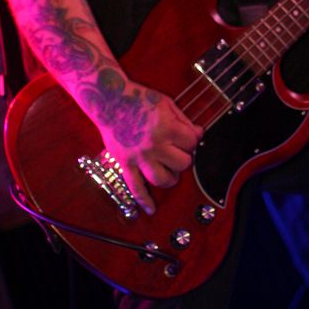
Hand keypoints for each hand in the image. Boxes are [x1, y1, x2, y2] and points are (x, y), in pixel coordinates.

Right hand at [97, 78, 203, 215]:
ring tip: (171, 171)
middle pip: (182, 163)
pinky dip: (143, 200)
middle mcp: (154, 146)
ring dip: (171, 178)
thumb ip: (184, 120)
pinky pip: (135, 187)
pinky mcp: (126, 164)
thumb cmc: (138, 99)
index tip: (186, 137)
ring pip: (163, 179)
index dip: (192, 140)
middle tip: (178, 151)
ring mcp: (139, 157)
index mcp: (166, 128)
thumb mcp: (166, 103)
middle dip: (184, 158)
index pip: (191, 143)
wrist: (110, 100)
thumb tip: (199, 134)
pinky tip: (151, 209)